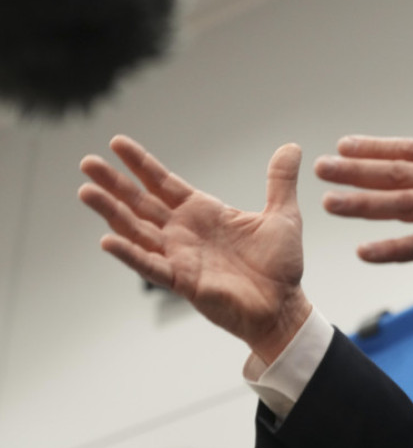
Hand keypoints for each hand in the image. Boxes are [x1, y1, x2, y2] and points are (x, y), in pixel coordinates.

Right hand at [79, 135, 311, 362]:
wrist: (284, 305)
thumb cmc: (279, 265)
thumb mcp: (282, 215)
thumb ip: (279, 181)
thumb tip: (291, 148)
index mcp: (203, 213)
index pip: (164, 183)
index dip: (141, 164)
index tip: (117, 143)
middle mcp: (184, 233)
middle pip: (141, 203)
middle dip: (114, 183)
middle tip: (87, 162)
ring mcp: (180, 257)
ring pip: (137, 231)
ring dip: (111, 212)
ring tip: (86, 191)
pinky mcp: (184, 282)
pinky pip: (152, 267)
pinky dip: (130, 254)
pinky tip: (108, 240)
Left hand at [314, 137, 412, 287]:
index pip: (411, 150)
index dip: (376, 147)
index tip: (345, 146)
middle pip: (397, 172)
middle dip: (355, 170)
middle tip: (321, 169)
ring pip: (402, 204)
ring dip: (362, 204)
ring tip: (329, 204)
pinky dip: (391, 249)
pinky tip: (364, 252)